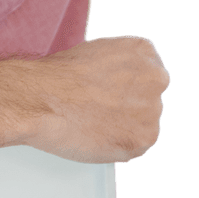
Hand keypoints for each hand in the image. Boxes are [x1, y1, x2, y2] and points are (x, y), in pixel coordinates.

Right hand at [21, 36, 169, 163]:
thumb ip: (118, 66)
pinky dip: (118, 145)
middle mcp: (156, 79)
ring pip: (143, 123)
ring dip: (124, 125)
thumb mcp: (94, 51)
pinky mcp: (142, 139)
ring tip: (93, 121)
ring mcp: (152, 110)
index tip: (111, 91)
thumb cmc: (58, 77)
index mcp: (143, 52)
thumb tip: (118, 83)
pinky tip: (96, 134)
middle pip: (149, 98)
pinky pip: (135, 146)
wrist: (42, 99)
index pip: (147, 72)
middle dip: (128, 105)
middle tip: (100, 108)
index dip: (126, 84)